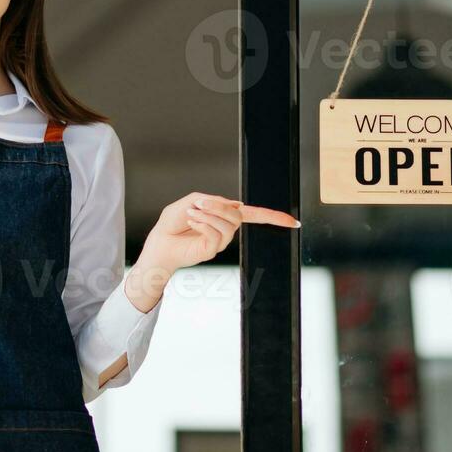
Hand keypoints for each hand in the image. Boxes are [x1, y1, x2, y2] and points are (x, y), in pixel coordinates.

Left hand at [126, 194, 298, 310]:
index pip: (253, 215)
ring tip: (192, 213)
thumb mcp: (190, 202)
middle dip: (219, 206)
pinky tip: (193, 221)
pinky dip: (204, 223)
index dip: (273, 217)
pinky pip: (216, 234)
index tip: (293, 221)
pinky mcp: (211, 251)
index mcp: (223, 216)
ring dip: (210, 214)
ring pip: (229, 225)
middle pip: (238, 215)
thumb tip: (234, 204)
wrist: (159, 243)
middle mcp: (226, 229)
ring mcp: (220, 242)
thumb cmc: (172, 223)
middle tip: (199, 204)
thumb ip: (211, 200)